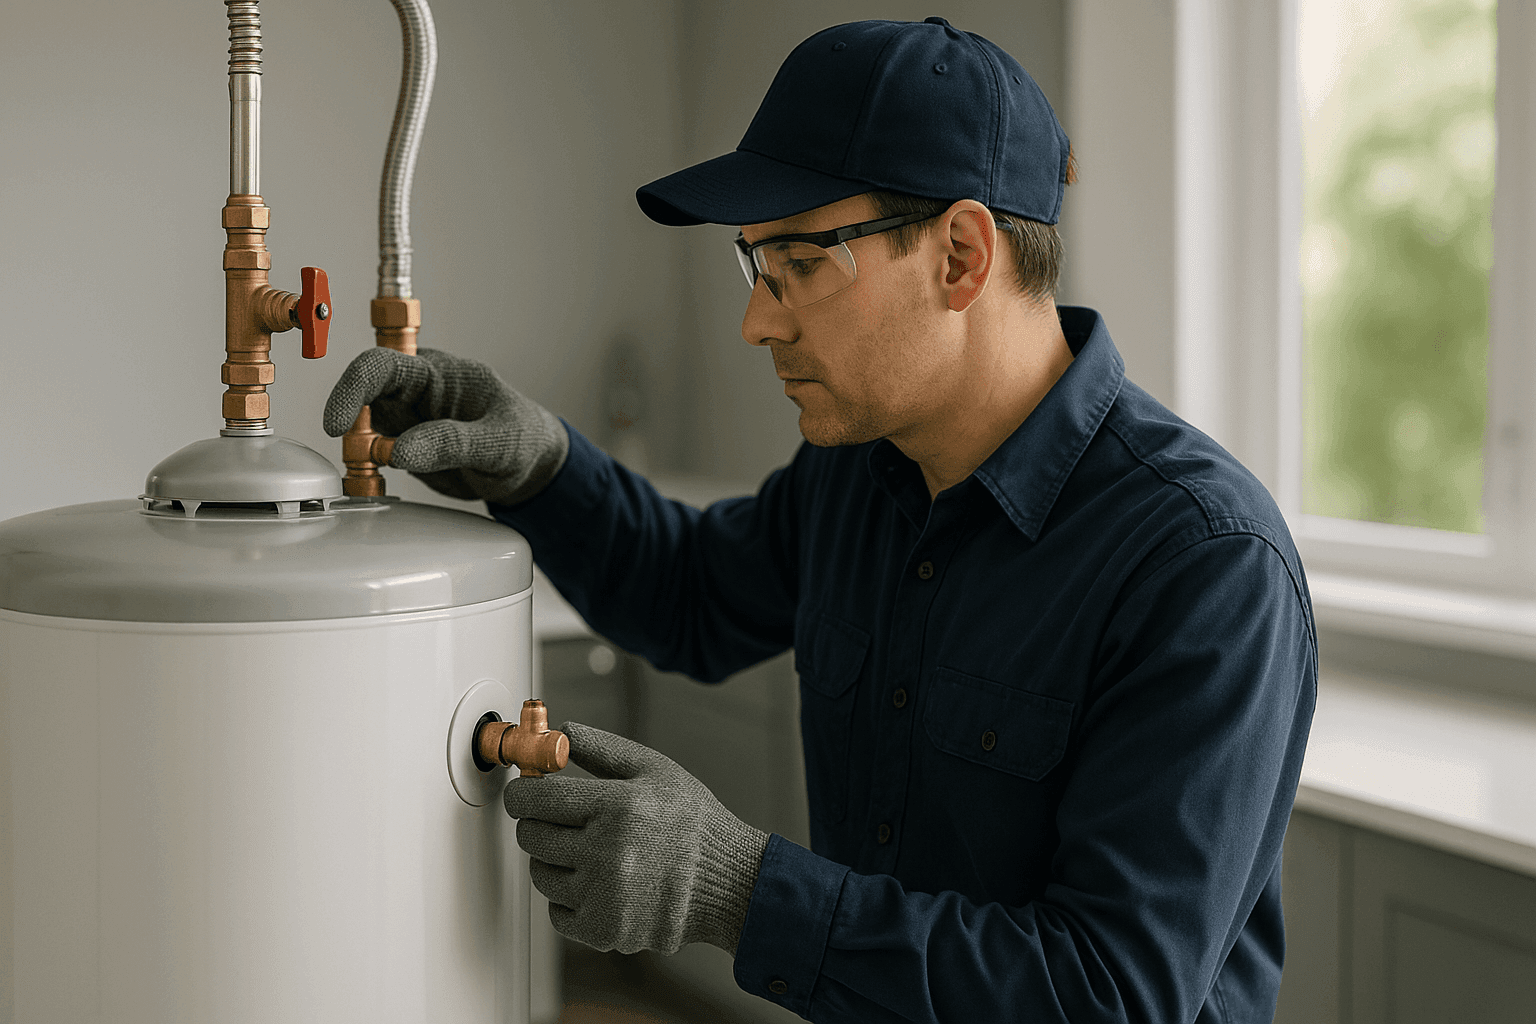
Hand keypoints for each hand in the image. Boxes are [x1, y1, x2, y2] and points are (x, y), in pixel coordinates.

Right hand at [322, 347, 567, 505]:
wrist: (531, 467)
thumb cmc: (524, 440)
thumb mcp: (499, 443)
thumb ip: (452, 444)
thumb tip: (399, 452)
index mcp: (442, 374)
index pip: (383, 366)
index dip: (352, 389)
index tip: (336, 423)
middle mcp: (418, 390)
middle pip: (363, 394)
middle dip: (351, 424)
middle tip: (362, 457)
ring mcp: (408, 418)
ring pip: (362, 427)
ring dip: (359, 450)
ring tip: (378, 473)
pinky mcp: (404, 444)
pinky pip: (372, 452)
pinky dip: (367, 468)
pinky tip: (378, 480)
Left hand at [503, 722, 769, 955]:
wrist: (725, 882)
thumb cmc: (690, 822)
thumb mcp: (654, 770)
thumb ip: (603, 748)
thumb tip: (561, 731)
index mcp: (620, 806)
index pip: (537, 799)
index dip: (522, 794)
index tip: (524, 794)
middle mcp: (609, 852)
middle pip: (531, 836)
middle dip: (538, 823)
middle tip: (560, 820)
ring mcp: (604, 896)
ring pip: (540, 873)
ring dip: (553, 860)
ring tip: (588, 850)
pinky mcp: (603, 929)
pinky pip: (556, 911)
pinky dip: (569, 897)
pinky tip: (598, 882)